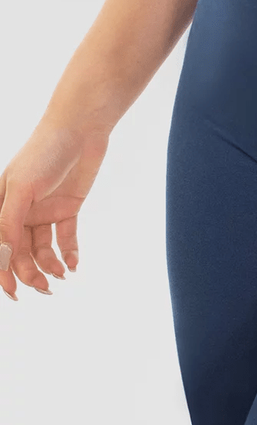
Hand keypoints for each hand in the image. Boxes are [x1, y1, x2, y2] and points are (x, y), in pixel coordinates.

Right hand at [0, 123, 109, 298]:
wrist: (80, 129)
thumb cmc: (43, 153)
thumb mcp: (22, 188)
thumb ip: (10, 222)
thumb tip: (3, 256)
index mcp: (1, 205)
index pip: (0, 246)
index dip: (3, 271)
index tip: (13, 294)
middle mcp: (20, 210)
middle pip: (22, 251)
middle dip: (30, 272)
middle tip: (46, 288)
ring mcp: (44, 209)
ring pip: (43, 248)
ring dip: (50, 265)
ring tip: (62, 276)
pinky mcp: (68, 207)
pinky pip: (66, 237)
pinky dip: (70, 253)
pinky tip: (74, 264)